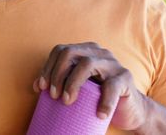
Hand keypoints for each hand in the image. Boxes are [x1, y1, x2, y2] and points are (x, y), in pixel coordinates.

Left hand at [32, 42, 147, 130]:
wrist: (129, 111)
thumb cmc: (98, 98)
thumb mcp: (78, 89)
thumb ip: (60, 83)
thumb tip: (36, 86)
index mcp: (86, 51)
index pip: (60, 50)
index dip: (47, 67)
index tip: (40, 87)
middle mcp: (99, 53)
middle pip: (70, 53)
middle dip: (57, 74)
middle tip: (53, 95)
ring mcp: (113, 64)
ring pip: (87, 64)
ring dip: (72, 83)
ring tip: (67, 101)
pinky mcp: (125, 78)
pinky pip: (111, 87)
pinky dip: (104, 102)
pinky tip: (99, 114)